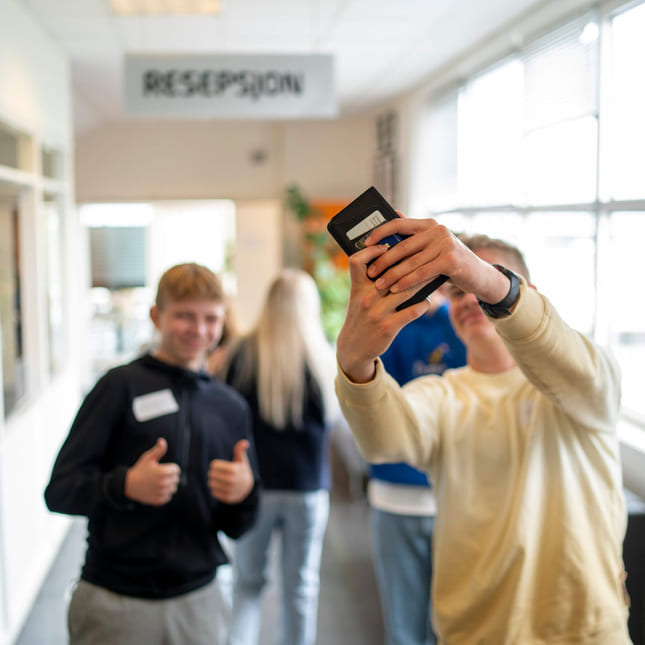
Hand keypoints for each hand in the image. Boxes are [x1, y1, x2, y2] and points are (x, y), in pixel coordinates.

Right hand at [125, 438, 180, 505]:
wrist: (129, 485)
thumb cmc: (140, 470)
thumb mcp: (148, 458)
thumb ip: (158, 450)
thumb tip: (162, 440)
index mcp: (163, 472)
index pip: (177, 470)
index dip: (170, 468)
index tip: (162, 469)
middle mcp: (164, 483)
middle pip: (176, 479)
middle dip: (170, 477)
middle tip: (158, 476)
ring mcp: (161, 493)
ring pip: (173, 488)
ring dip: (168, 486)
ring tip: (158, 483)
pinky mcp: (159, 500)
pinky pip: (168, 496)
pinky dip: (165, 494)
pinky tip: (156, 490)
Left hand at [208, 439, 253, 503]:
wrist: (248, 489)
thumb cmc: (242, 471)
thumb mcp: (242, 460)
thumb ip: (240, 450)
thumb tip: (244, 442)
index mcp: (234, 469)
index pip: (213, 465)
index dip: (216, 465)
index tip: (221, 467)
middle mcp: (231, 480)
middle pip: (211, 474)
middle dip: (214, 473)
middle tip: (220, 474)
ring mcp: (229, 490)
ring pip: (211, 484)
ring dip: (214, 481)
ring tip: (220, 480)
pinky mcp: (227, 498)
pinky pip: (213, 492)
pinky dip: (216, 490)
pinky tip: (222, 488)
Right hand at [336, 243, 429, 383]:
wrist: (353, 347)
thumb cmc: (360, 315)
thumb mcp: (358, 296)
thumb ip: (370, 280)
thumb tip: (395, 259)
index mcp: (357, 287)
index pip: (357, 260)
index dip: (371, 250)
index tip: (386, 247)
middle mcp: (366, 297)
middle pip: (391, 272)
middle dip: (411, 262)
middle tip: (426, 255)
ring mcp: (377, 312)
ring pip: (407, 289)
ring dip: (423, 282)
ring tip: (433, 276)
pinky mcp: (388, 326)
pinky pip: (413, 310)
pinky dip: (423, 304)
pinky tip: (425, 301)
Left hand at [363, 217, 510, 304]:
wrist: (479, 276)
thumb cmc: (449, 262)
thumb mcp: (431, 247)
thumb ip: (413, 237)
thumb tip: (391, 217)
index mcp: (428, 224)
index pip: (398, 223)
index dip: (380, 233)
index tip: (366, 244)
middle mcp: (437, 230)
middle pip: (402, 245)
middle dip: (383, 260)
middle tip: (370, 272)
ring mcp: (445, 244)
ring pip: (410, 261)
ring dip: (392, 275)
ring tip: (379, 285)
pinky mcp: (450, 260)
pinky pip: (422, 272)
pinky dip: (406, 282)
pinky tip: (396, 289)